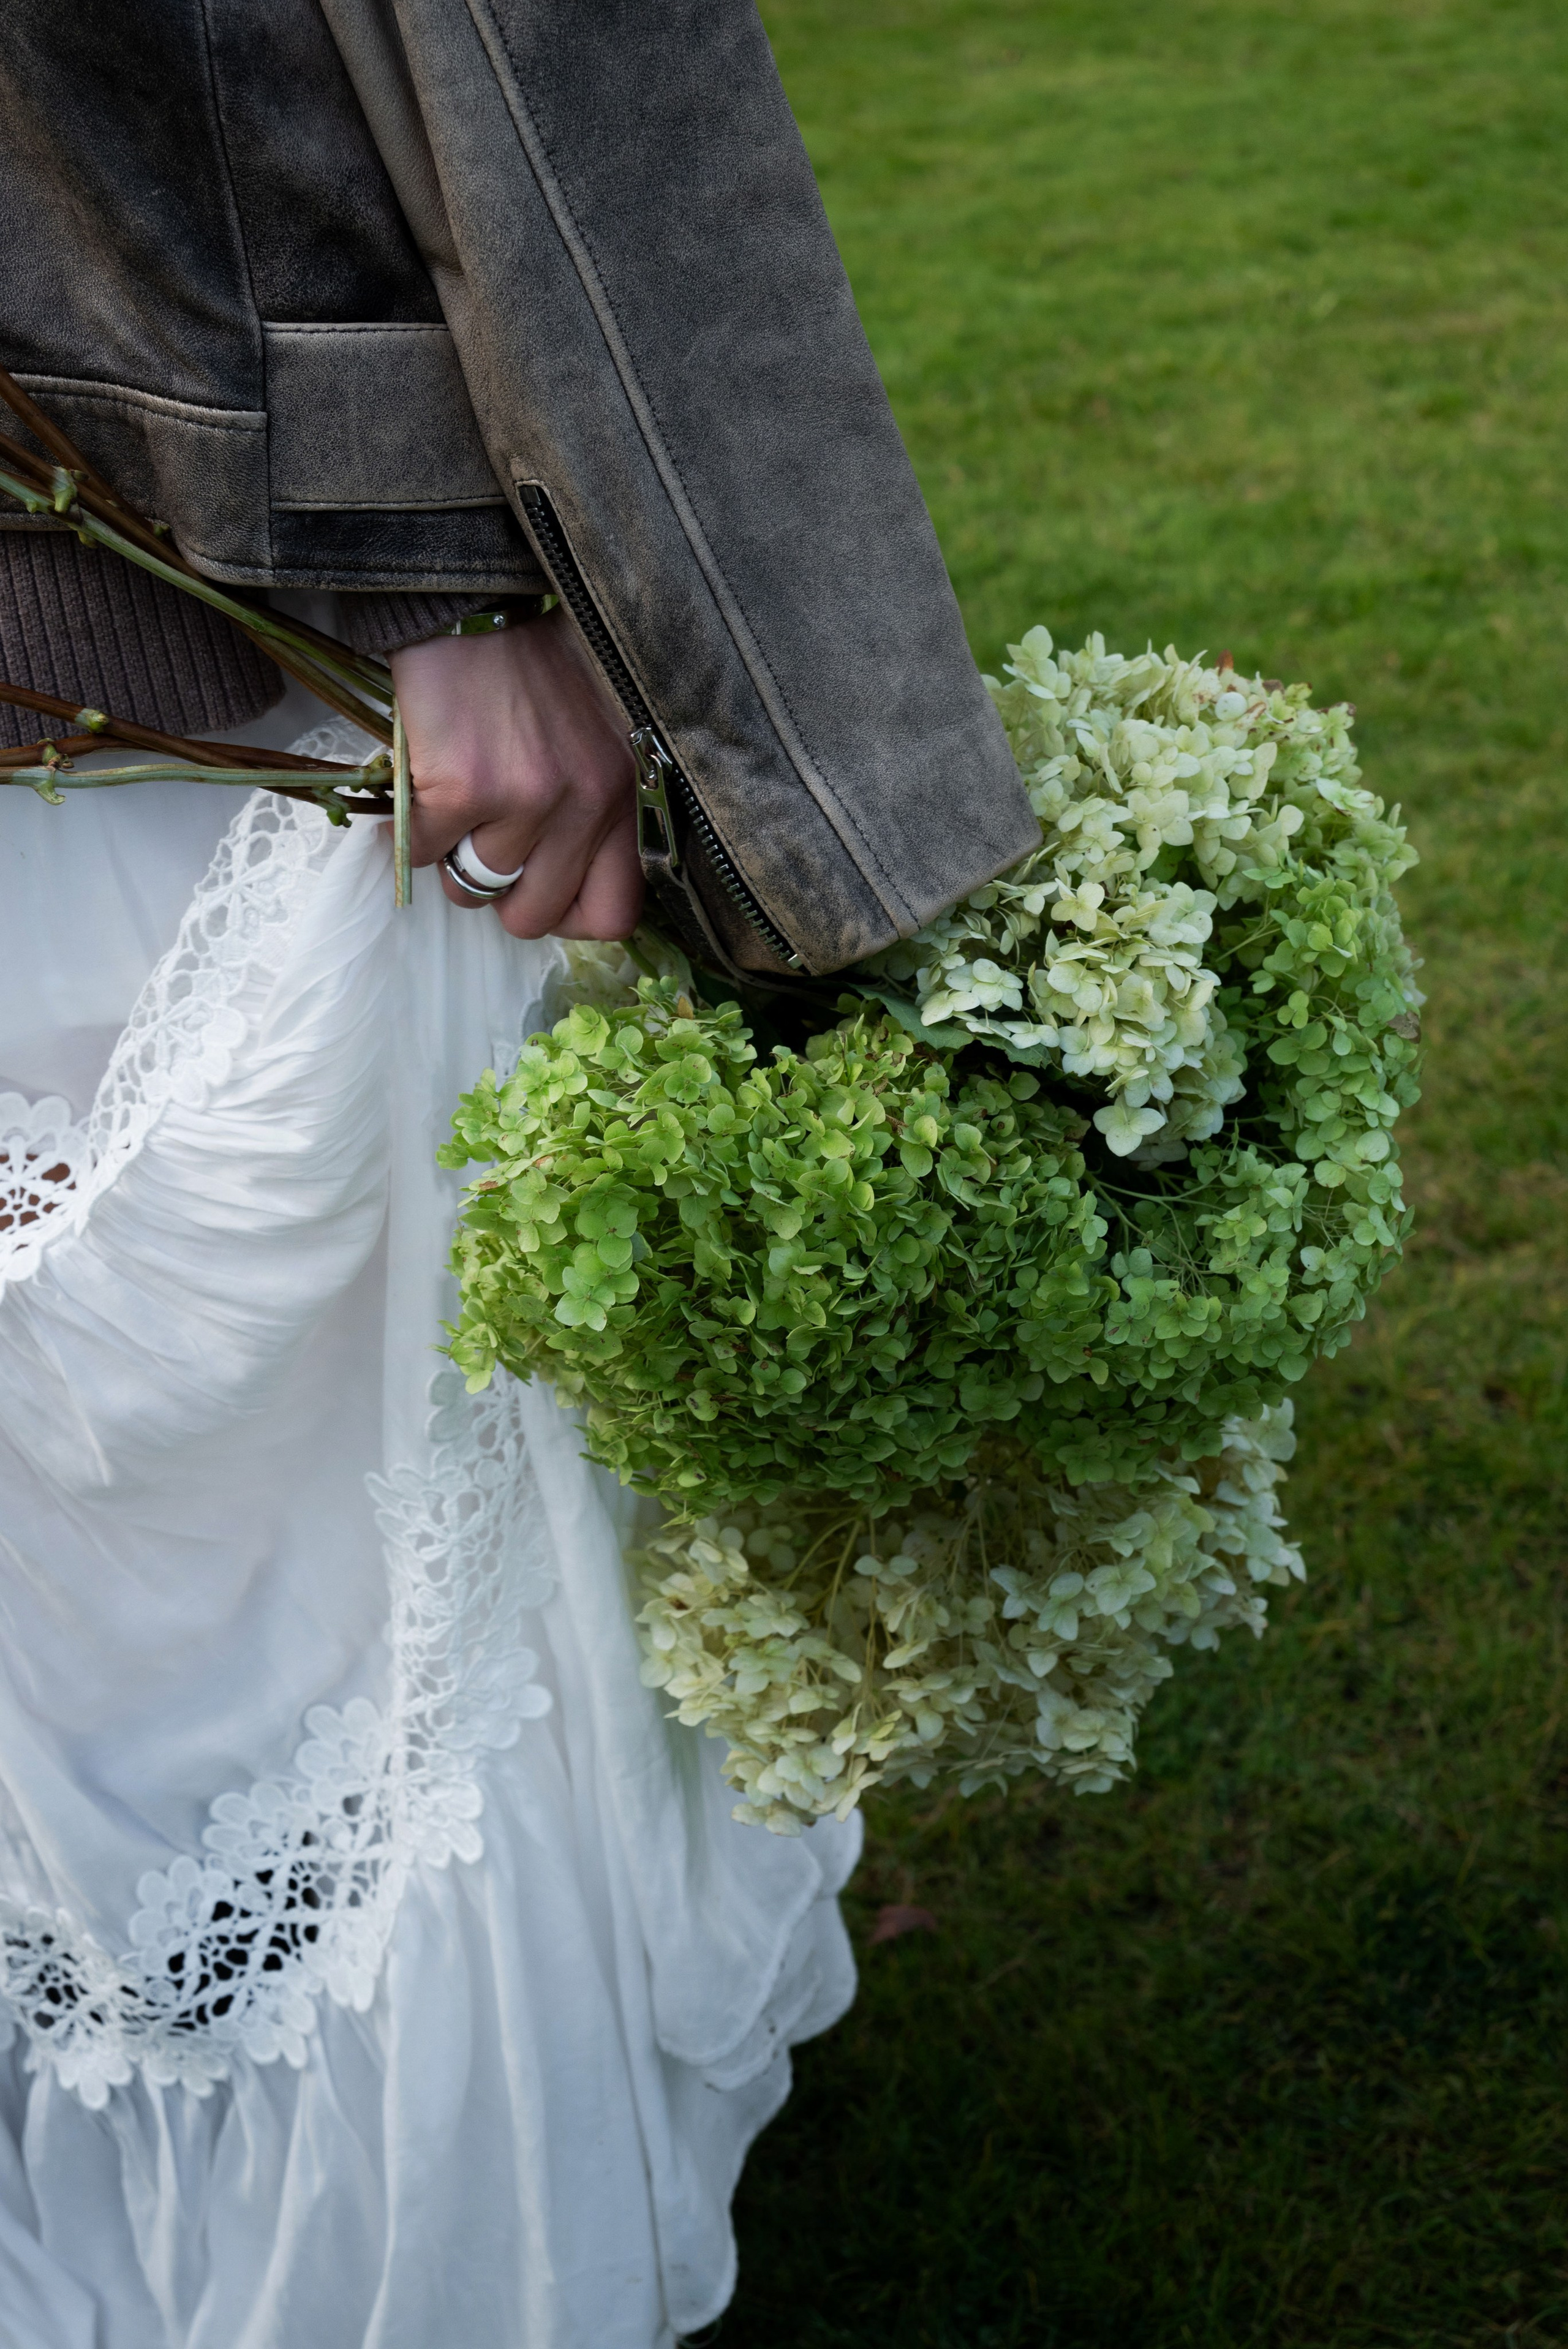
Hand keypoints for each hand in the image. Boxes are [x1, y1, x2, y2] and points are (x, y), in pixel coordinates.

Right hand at [390, 606, 642, 938]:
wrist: (474, 600)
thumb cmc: (535, 661)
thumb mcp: (600, 731)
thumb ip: (597, 802)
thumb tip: (560, 875)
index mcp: (626, 793)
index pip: (615, 913)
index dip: (569, 916)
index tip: (543, 890)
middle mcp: (587, 803)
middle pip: (535, 915)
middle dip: (501, 893)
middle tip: (485, 849)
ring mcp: (527, 799)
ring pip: (474, 887)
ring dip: (454, 858)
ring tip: (455, 807)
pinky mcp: (464, 788)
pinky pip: (425, 852)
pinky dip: (413, 830)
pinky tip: (423, 787)